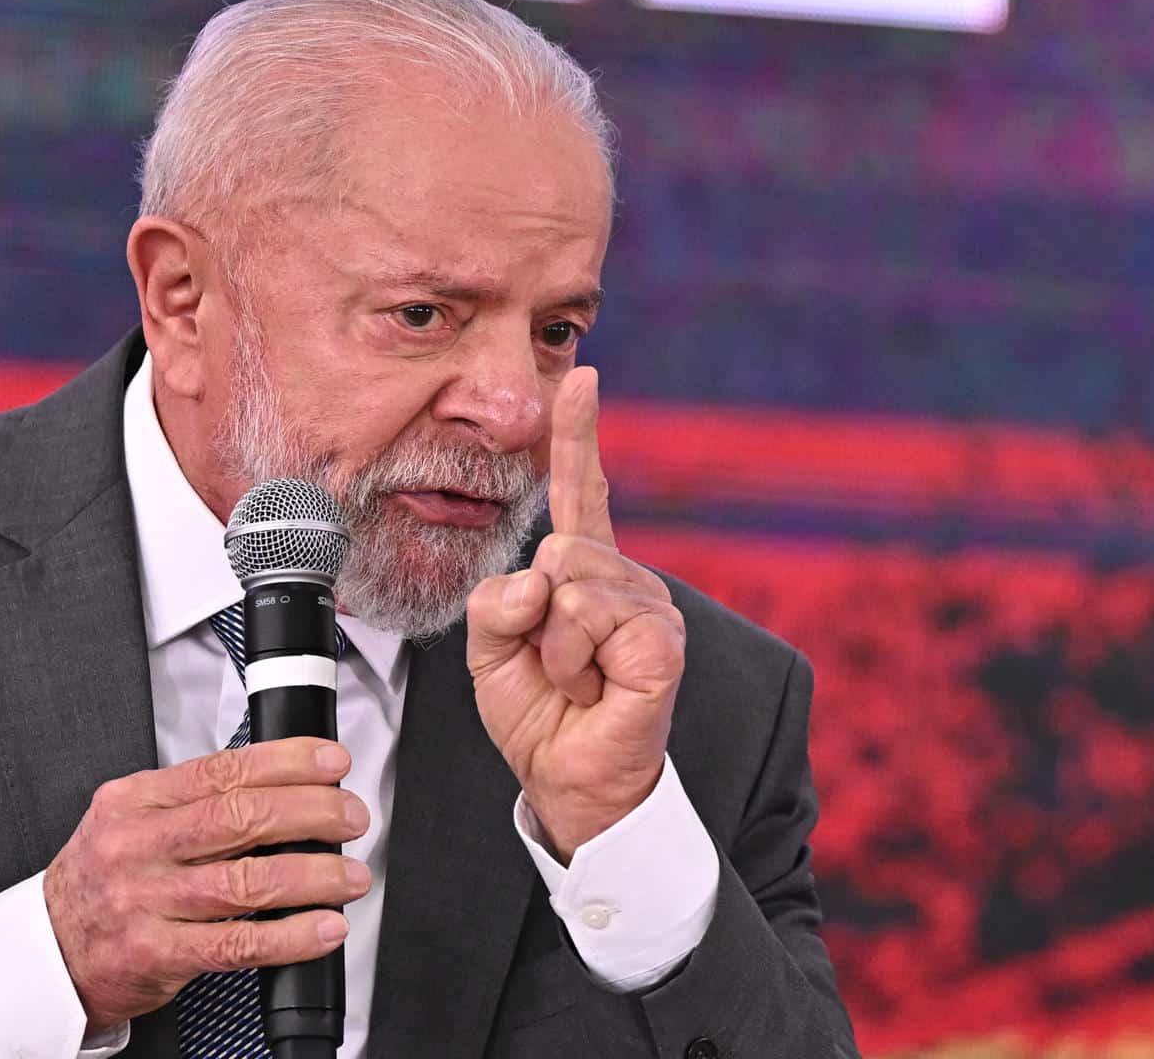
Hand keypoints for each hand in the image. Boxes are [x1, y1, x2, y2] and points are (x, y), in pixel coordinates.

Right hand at [43, 738, 372, 1031]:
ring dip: (314, 876)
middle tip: (350, 816)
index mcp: (134, 801)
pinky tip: (325, 926)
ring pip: (247, 881)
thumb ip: (190, 802)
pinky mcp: (157, 955)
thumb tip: (281, 786)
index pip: (221, 770)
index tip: (331, 762)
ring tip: (351, 876)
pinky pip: (239, 945)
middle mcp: (138, 846)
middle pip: (240, 817)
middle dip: (311, 812)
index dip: (286, 762)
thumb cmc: (102, 881)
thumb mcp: (129, 821)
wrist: (48, 951)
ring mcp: (145, 901)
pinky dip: (292, 936)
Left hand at [466, 366, 686, 858]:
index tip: (580, 376)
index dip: (578, 434)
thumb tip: (540, 579)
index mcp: (583, 569)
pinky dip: (572, 663)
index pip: (579, 490)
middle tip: (553, 662)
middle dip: (534, 613)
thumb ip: (496, 601)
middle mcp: (625, 577)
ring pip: (571, 584)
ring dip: (552, 646)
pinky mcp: (663, 641)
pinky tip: (596, 689)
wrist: (568, 778)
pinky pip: (590, 619)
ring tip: (576, 679)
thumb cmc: (537, 711)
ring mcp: (651, 607)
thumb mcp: (490, 648)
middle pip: (559, 546)